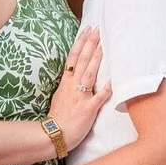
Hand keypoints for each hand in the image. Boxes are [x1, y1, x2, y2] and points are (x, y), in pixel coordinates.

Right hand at [47, 26, 111, 149]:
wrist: (53, 134)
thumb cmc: (59, 117)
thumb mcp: (61, 96)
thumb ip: (70, 85)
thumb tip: (76, 76)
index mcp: (66, 83)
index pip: (73, 58)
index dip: (81, 43)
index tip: (87, 30)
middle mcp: (73, 86)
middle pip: (82, 61)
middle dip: (90, 44)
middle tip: (97, 30)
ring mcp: (80, 97)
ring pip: (89, 74)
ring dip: (96, 59)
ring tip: (103, 45)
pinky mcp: (88, 109)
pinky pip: (98, 98)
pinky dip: (105, 90)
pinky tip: (112, 82)